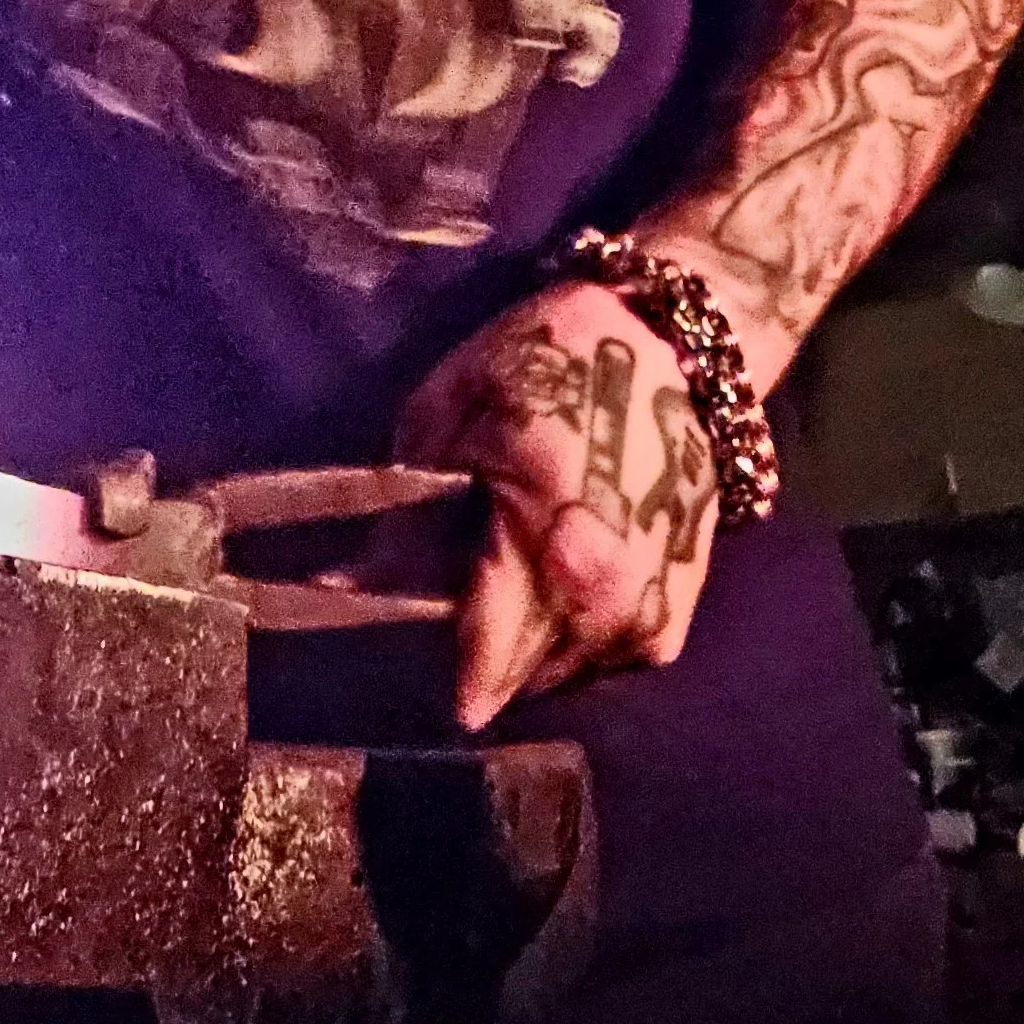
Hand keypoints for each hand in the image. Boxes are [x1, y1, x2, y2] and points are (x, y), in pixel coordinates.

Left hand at [394, 283, 718, 728]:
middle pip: (518, 677)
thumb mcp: (451, 418)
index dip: (437, 667)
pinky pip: (609, 661)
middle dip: (475, 657)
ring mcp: (650, 613)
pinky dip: (574, 642)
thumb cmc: (550, 363)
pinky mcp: (676, 611)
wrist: (671, 347)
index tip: (402, 670)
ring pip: (561, 675)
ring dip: (524, 654)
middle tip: (447, 608)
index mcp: (550, 546)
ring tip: (502, 592)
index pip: (482, 656)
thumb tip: (347, 587)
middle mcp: (608, 599)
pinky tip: (554, 589)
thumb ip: (404, 518)